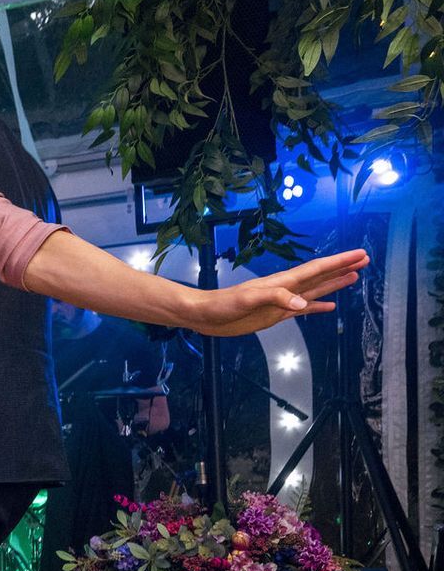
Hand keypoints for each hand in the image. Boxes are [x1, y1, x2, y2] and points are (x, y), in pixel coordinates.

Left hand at [188, 249, 368, 335]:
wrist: (205, 315)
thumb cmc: (222, 304)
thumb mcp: (248, 299)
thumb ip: (275, 298)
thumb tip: (303, 304)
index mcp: (282, 282)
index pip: (317, 269)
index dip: (339, 262)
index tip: (359, 255)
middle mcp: (286, 289)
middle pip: (320, 276)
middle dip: (342, 268)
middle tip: (365, 260)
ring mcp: (282, 302)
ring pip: (315, 291)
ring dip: (334, 284)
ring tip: (354, 277)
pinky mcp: (275, 315)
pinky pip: (303, 310)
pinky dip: (317, 308)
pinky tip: (329, 307)